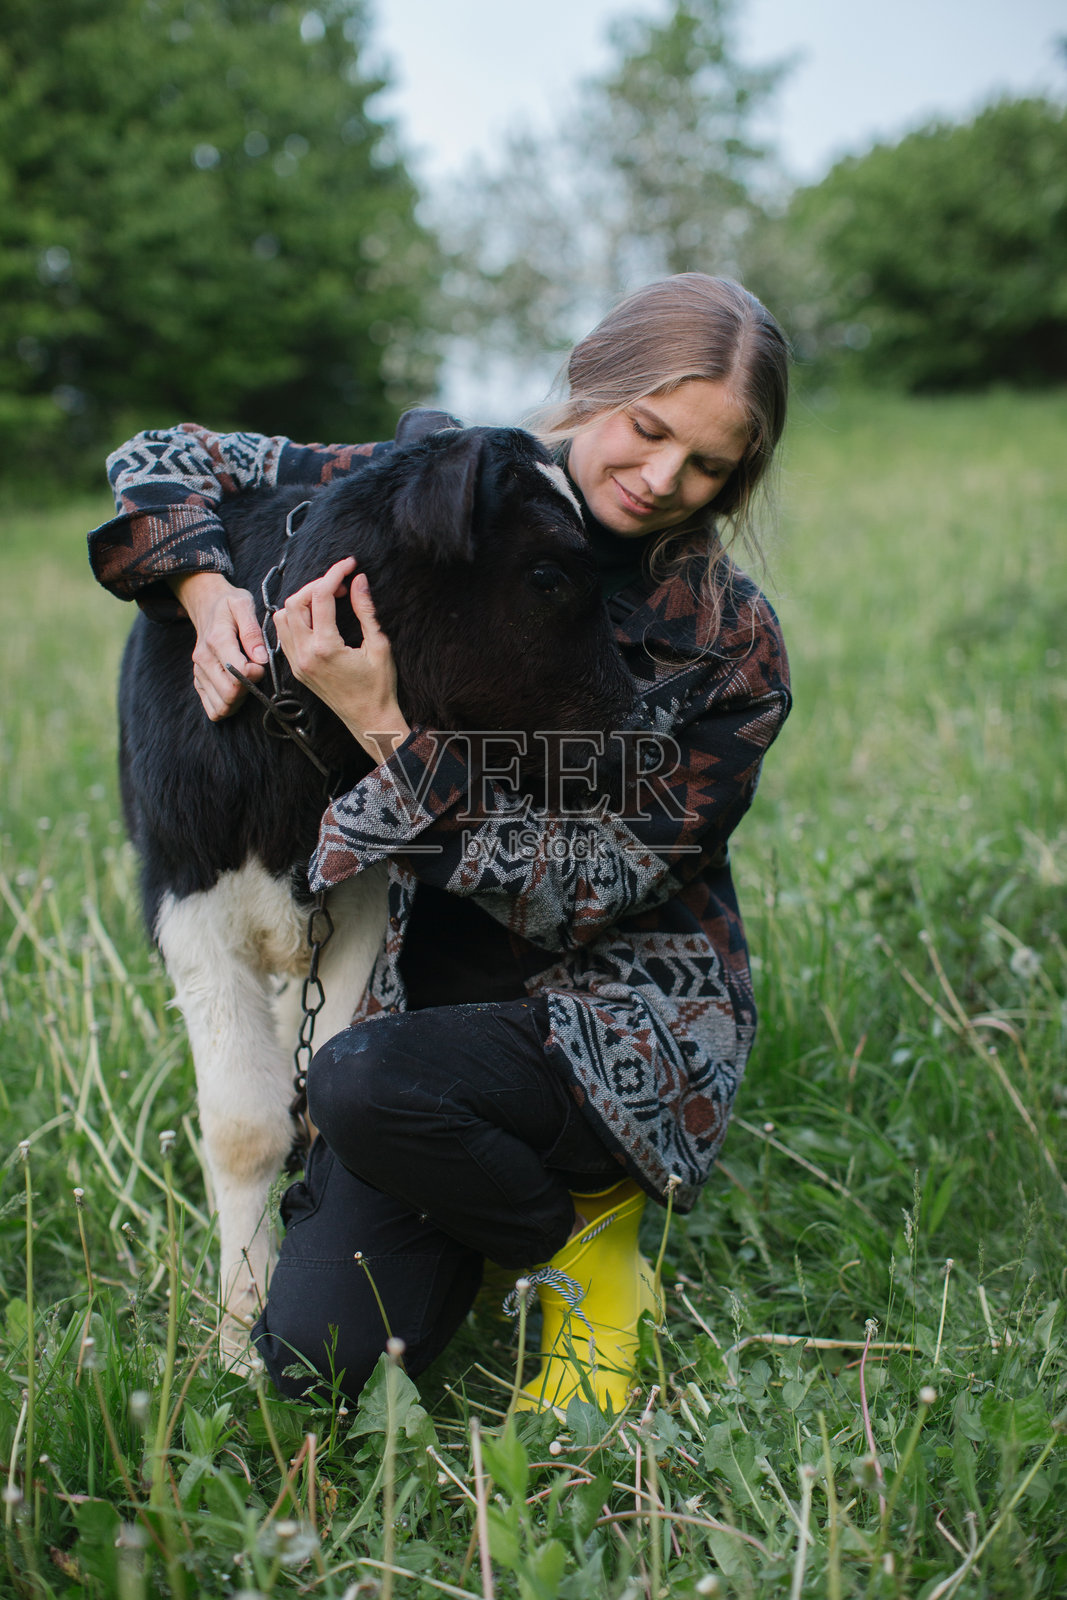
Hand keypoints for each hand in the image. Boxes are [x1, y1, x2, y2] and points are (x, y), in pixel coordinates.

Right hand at [170, 572, 268, 720]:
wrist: (206, 606)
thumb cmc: (229, 605)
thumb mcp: (243, 604)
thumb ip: (253, 631)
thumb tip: (261, 658)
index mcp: (217, 640)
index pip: (239, 672)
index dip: (257, 673)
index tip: (261, 663)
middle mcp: (203, 659)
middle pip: (229, 694)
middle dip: (249, 689)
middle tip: (255, 674)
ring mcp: (199, 672)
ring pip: (221, 707)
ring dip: (239, 701)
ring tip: (246, 682)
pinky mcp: (198, 681)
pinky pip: (213, 709)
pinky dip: (227, 706)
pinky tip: (236, 691)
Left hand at [274, 558, 410, 763]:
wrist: (369, 721)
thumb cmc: (379, 686)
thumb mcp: (379, 645)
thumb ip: (366, 610)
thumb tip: (358, 580)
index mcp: (326, 647)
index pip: (322, 597)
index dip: (335, 574)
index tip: (350, 565)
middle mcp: (305, 654)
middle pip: (295, 602)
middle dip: (316, 585)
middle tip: (340, 585)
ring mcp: (297, 663)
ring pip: (283, 617)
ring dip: (303, 601)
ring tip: (328, 600)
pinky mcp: (296, 668)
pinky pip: (284, 634)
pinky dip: (296, 618)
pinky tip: (318, 617)